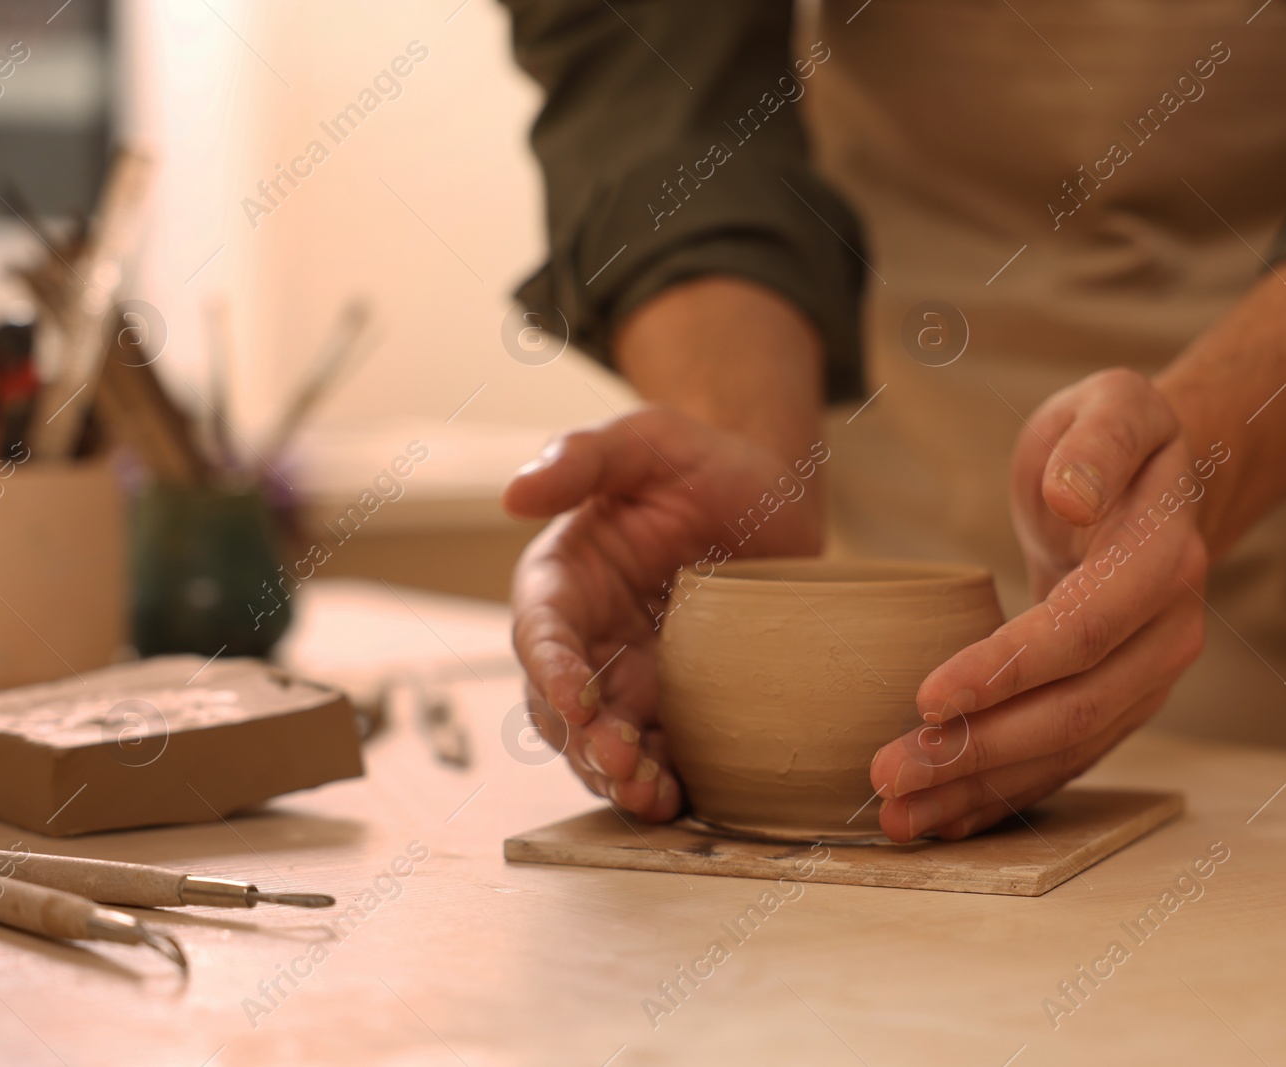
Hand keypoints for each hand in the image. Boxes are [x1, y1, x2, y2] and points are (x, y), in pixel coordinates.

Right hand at [504, 406, 823, 819]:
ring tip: (649, 793)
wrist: (773, 496)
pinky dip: (657, 784)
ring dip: (614, 773)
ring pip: (598, 741)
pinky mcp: (673, 705)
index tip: (574, 694)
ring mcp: (628, 676)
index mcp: (564, 577)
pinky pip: (653, 754)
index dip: (549, 666)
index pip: (539, 629)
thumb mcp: (647, 439)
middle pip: (559, 703)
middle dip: (582, 738)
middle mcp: (586, 636)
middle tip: (621, 758)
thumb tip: (512, 493)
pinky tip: (677, 801)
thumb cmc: (701, 461)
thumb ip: (582, 457)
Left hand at [869, 369, 1208, 840]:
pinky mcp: (1120, 701)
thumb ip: (1098, 444)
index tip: (926, 696)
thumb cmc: (1114, 435)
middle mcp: (1168, 634)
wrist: (1159, 479)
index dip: (1005, 670)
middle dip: (979, 751)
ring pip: (1067, 750)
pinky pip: (1065, 760)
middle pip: (1073, 710)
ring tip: (898, 816)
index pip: (1079, 630)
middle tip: (890, 772)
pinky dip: (1005, 795)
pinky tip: (946, 820)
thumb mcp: (1114, 404)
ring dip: (982, 789)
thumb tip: (1072, 496)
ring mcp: (1148, 677)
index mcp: (1162, 560)